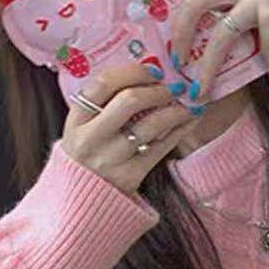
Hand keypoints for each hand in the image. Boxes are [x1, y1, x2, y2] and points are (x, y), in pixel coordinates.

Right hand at [62, 64, 200, 195]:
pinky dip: (181, 129)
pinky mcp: (133, 175)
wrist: (83, 199)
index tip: (154, 69)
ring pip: (151, 125)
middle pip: (129, 101)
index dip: (133, 71)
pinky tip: (191, 118)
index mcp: (76, 120)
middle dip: (158, 90)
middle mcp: (92, 138)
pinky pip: (162, 147)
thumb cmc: (90, 152)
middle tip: (175, 86)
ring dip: (176, 109)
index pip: (103, 84)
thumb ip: (105, 103)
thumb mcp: (84, 127)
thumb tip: (147, 74)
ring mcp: (112, 158)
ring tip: (189, 102)